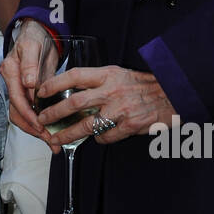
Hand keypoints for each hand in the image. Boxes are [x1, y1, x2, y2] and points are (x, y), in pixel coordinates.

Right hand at [0, 20, 57, 142]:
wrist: (37, 32)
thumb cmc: (34, 36)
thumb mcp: (32, 46)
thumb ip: (29, 64)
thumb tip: (28, 82)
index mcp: (11, 72)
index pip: (17, 99)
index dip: (28, 114)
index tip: (40, 124)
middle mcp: (13, 82)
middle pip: (17, 112)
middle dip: (32, 128)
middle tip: (49, 138)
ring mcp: (20, 88)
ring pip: (23, 115)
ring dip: (36, 129)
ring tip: (52, 141)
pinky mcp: (29, 92)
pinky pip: (32, 110)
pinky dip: (41, 122)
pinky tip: (51, 131)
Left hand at [36, 65, 174, 151]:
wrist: (173, 93)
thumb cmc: (143, 85)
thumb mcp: (119, 74)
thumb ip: (98, 81)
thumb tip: (72, 91)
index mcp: (108, 74)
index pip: (74, 76)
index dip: (54, 83)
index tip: (41, 91)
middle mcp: (112, 91)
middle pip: (75, 103)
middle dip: (54, 113)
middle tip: (42, 119)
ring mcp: (120, 110)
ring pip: (86, 125)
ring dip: (68, 133)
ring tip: (56, 138)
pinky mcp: (130, 126)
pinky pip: (106, 136)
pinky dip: (98, 139)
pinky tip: (96, 138)